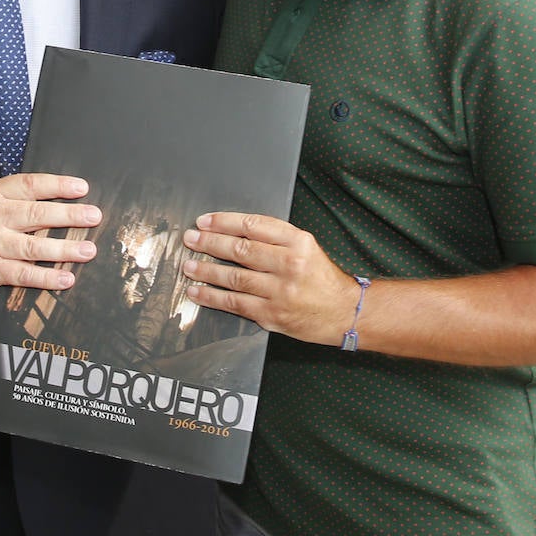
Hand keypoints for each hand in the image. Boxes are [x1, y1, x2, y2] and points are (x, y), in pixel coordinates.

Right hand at [0, 172, 100, 299]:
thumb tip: (55, 199)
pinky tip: (66, 278)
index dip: (58, 185)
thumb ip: (12, 197)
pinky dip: (47, 278)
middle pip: (37, 214)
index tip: (81, 187)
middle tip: (93, 216)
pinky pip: (24, 274)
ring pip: (34, 247)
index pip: (29, 185)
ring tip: (88, 250)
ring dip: (65, 249)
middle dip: (70, 216)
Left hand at [182, 212, 358, 345]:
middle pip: (240, 249)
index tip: (204, 221)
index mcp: (297, 242)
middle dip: (209, 243)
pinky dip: (212, 297)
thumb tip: (234, 230)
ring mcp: (280, 291)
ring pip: (233, 277)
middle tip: (190, 239)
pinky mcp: (272, 315)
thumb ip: (275, 238)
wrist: (346, 312)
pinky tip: (197, 292)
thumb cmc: (322, 278)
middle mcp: (289, 264)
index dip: (224, 222)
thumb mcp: (306, 247)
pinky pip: (235, 304)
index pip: (252, 225)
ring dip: (205, 270)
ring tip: (188, 265)